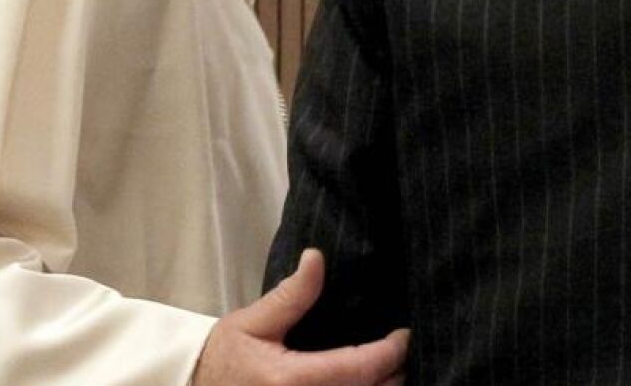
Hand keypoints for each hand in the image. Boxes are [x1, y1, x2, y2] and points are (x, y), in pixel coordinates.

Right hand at [192, 249, 408, 385]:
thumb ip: (291, 295)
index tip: (405, 334)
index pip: (360, 368)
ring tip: (393, 368)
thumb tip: (316, 257)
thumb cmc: (225, 356)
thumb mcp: (253, 321)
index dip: (391, 351)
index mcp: (293, 380)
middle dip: (395, 374)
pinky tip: (371, 383)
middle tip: (405, 350)